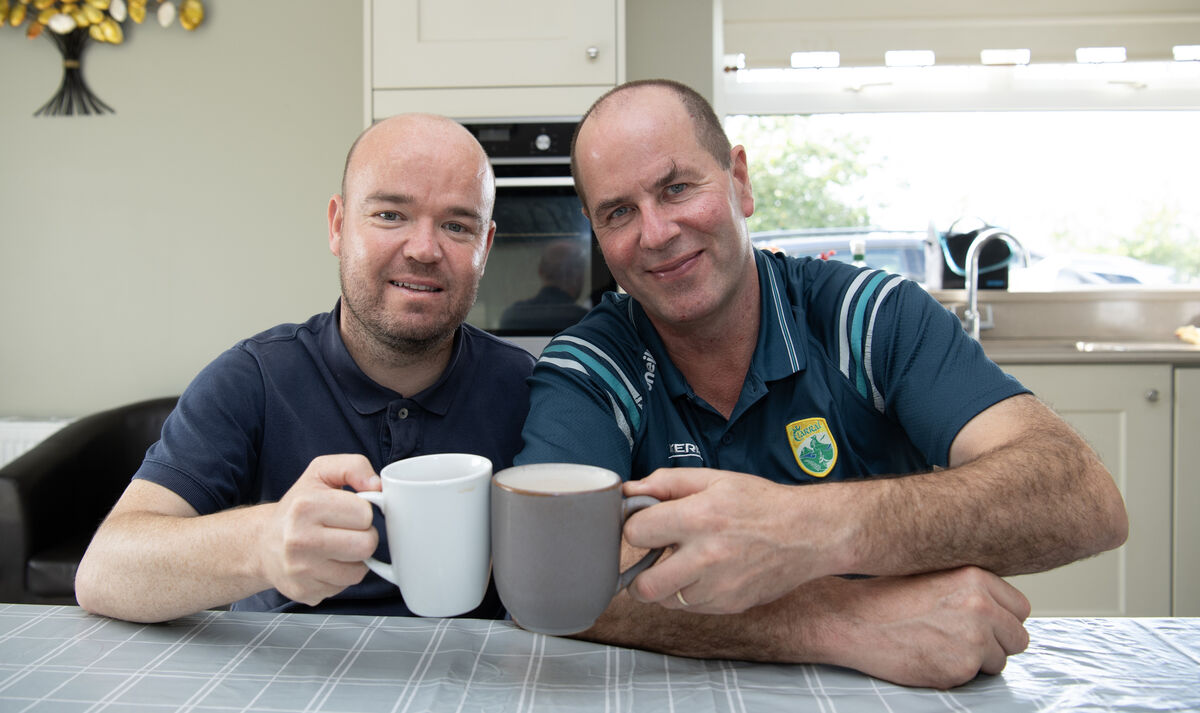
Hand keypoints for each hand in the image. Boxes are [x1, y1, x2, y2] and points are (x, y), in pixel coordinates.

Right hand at [258, 454, 380, 605]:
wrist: (262, 543)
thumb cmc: (297, 506)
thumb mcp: (321, 473)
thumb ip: (353, 466)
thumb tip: (377, 485)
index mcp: (305, 507)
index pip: (364, 514)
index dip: (362, 511)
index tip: (348, 510)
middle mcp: (299, 540)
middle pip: (366, 545)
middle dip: (363, 536)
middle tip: (347, 530)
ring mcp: (301, 570)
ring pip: (359, 570)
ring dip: (354, 558)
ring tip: (336, 546)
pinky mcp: (304, 592)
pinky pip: (344, 586)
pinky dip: (341, 575)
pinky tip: (326, 563)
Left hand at [621, 468, 841, 612]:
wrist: (808, 533)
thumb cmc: (761, 503)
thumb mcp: (714, 479)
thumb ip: (667, 483)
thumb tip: (629, 491)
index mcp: (698, 518)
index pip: (635, 533)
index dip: (636, 526)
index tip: (648, 524)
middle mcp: (706, 558)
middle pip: (642, 587)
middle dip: (638, 573)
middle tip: (651, 558)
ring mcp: (719, 587)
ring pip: (665, 600)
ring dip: (665, 584)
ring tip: (683, 562)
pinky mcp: (729, 605)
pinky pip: (691, 607)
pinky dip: (689, 593)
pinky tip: (705, 572)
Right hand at [815, 566, 1030, 688]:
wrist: (851, 620)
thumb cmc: (885, 599)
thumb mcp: (934, 575)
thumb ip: (971, 588)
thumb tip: (999, 608)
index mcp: (975, 577)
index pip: (1019, 607)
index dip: (1000, 618)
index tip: (981, 622)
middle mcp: (981, 605)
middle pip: (1018, 637)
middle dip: (995, 642)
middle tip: (960, 639)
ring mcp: (974, 637)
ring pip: (1000, 660)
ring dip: (977, 660)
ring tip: (941, 646)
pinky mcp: (961, 666)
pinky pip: (977, 678)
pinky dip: (957, 673)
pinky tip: (930, 656)